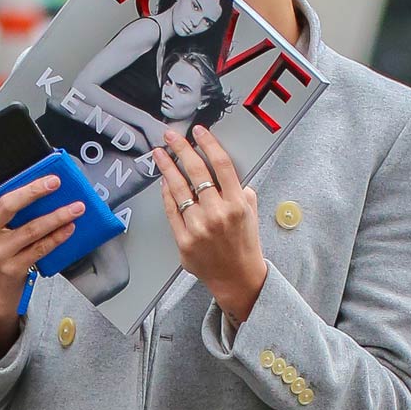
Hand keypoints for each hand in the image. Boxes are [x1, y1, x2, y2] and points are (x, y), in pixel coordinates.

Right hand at [0, 173, 84, 350]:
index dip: (18, 181)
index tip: (40, 172)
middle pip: (8, 205)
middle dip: (34, 191)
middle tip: (56, 182)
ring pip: (30, 229)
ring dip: (56, 216)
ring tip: (75, 207)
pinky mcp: (13, 268)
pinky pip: (40, 249)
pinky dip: (57, 238)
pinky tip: (69, 228)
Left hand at [156, 126, 268, 326]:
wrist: (237, 278)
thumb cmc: (244, 244)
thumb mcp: (251, 213)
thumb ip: (240, 191)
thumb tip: (224, 172)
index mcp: (238, 203)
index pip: (221, 165)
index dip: (208, 144)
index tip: (199, 131)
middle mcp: (218, 213)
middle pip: (196, 172)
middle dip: (181, 149)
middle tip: (171, 136)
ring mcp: (199, 228)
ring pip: (179, 190)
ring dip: (167, 167)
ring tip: (159, 154)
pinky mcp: (184, 240)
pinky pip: (172, 210)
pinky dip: (166, 193)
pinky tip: (164, 181)